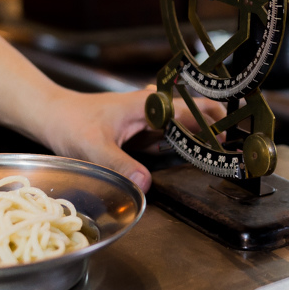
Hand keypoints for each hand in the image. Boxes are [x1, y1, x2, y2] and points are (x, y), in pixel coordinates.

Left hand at [36, 86, 225, 192]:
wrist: (51, 114)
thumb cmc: (71, 123)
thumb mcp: (93, 147)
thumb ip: (120, 164)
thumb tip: (145, 184)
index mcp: (147, 105)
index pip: (188, 111)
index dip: (211, 121)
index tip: (229, 135)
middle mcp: (152, 107)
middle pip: (192, 112)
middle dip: (214, 122)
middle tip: (236, 137)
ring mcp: (147, 117)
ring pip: (182, 121)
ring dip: (200, 130)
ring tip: (223, 143)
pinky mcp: (140, 127)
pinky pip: (169, 132)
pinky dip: (183, 138)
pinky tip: (193, 148)